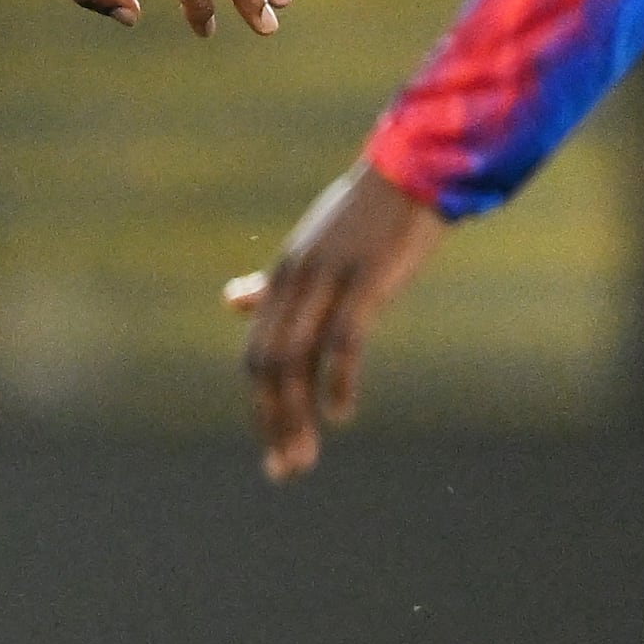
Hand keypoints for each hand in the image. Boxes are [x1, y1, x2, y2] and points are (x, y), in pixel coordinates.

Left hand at [224, 159, 443, 480]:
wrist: (412, 172)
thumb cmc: (364, 217)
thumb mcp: (306, 252)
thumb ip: (271, 286)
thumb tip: (231, 300)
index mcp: (282, 281)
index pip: (257, 357)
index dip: (262, 406)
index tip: (275, 450)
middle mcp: (295, 282)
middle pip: (267, 365)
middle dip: (271, 422)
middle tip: (284, 471)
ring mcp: (328, 280)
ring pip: (296, 359)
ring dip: (295, 415)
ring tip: (303, 458)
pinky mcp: (365, 278)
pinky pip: (343, 338)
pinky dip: (337, 380)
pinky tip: (339, 415)